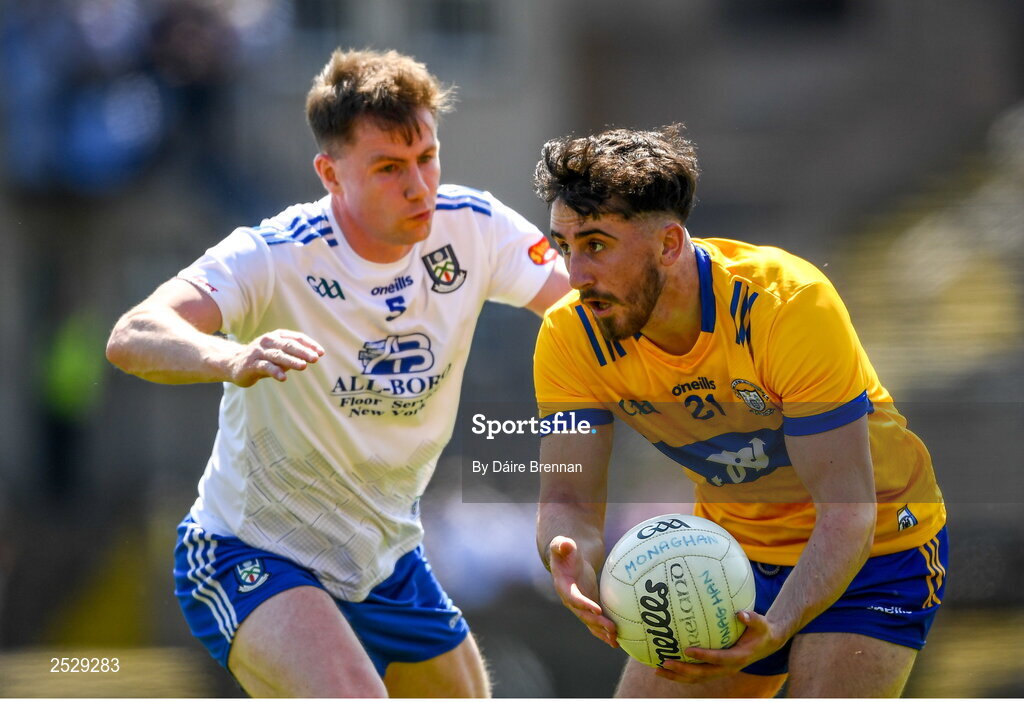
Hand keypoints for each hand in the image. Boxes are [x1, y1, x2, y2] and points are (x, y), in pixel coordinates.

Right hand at [228, 330, 324, 386]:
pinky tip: (283, 377)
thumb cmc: (263, 358)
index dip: (309, 345)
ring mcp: (259, 352)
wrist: (234, 363)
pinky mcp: (251, 364)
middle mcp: (268, 341)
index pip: (296, 338)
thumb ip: (294, 354)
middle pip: (288, 345)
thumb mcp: (279, 354)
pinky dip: (274, 371)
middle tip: (315, 359)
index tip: (321, 353)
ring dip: (291, 361)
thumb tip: (315, 355)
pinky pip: (265, 367)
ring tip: (303, 366)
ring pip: (277, 355)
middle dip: (303, 352)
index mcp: (277, 336)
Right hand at [548, 536, 618, 647]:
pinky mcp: (588, 606)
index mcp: (563, 586)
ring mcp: (579, 605)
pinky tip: (616, 641)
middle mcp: (570, 599)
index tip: (597, 610)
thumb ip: (562, 545)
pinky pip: (595, 621)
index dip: (583, 604)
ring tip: (615, 641)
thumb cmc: (565, 549)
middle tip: (612, 628)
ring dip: (602, 631)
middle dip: (597, 623)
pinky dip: (604, 631)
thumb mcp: (562, 544)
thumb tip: (565, 544)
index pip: (573, 598)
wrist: (568, 558)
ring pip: (590, 622)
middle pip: (583, 614)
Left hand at [656, 610, 786, 683]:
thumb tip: (740, 613)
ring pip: (697, 678)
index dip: (703, 656)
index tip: (687, 650)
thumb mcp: (761, 623)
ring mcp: (721, 671)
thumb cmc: (761, 630)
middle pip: (703, 674)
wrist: (766, 644)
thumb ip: (752, 618)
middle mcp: (728, 668)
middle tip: (665, 663)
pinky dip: (681, 674)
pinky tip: (665, 667)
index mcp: (738, 657)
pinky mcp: (715, 670)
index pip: (718, 659)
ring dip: (677, 676)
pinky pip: (697, 675)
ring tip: (658, 670)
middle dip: (683, 671)